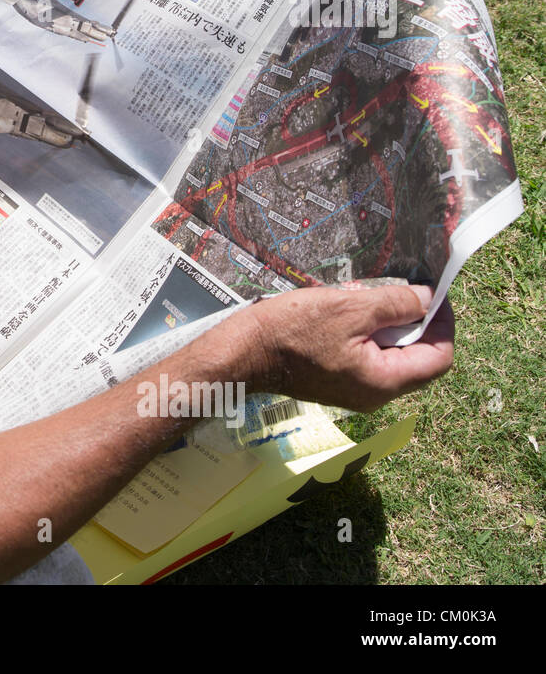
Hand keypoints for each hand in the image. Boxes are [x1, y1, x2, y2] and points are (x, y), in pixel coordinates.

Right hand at [246, 284, 453, 411]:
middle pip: (418, 360)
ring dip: (390, 327)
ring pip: (392, 358)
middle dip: (417, 323)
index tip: (434, 293)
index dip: (443, 323)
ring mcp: (355, 391)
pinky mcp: (337, 383)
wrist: (241, 352)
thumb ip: (395, 304)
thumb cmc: (292, 331)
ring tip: (369, 299)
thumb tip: (428, 299)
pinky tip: (349, 313)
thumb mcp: (349, 308)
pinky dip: (369, 335)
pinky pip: (369, 360)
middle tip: (403, 291)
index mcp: (384, 382)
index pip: (439, 358)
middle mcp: (375, 394)